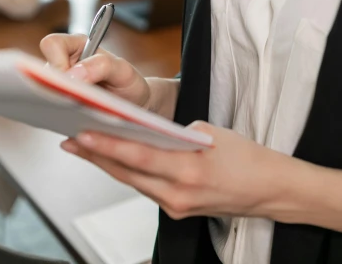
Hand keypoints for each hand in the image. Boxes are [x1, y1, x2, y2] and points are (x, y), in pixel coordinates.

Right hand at [40, 33, 151, 108]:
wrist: (134, 105)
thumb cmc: (128, 82)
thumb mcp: (123, 71)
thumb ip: (102, 65)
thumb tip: (72, 74)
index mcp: (77, 46)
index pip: (52, 44)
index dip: (57, 62)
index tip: (71, 80)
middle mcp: (64, 64)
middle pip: (40, 71)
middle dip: (54, 87)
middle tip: (75, 100)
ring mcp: (59, 85)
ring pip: (42, 93)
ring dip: (57, 104)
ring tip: (80, 111)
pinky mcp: (58, 105)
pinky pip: (48, 110)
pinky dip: (59, 117)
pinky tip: (75, 121)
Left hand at [59, 122, 300, 220]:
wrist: (270, 190)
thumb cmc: (247, 158)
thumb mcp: (212, 134)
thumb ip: (176, 133)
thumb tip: (149, 129)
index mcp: (189, 170)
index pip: (138, 157)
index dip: (107, 146)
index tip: (83, 134)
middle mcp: (179, 194)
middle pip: (128, 173)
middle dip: (96, 156)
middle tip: (70, 139)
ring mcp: (177, 206)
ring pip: (133, 182)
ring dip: (108, 165)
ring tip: (84, 147)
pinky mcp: (178, 211)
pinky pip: (146, 189)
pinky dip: (129, 174)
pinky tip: (116, 161)